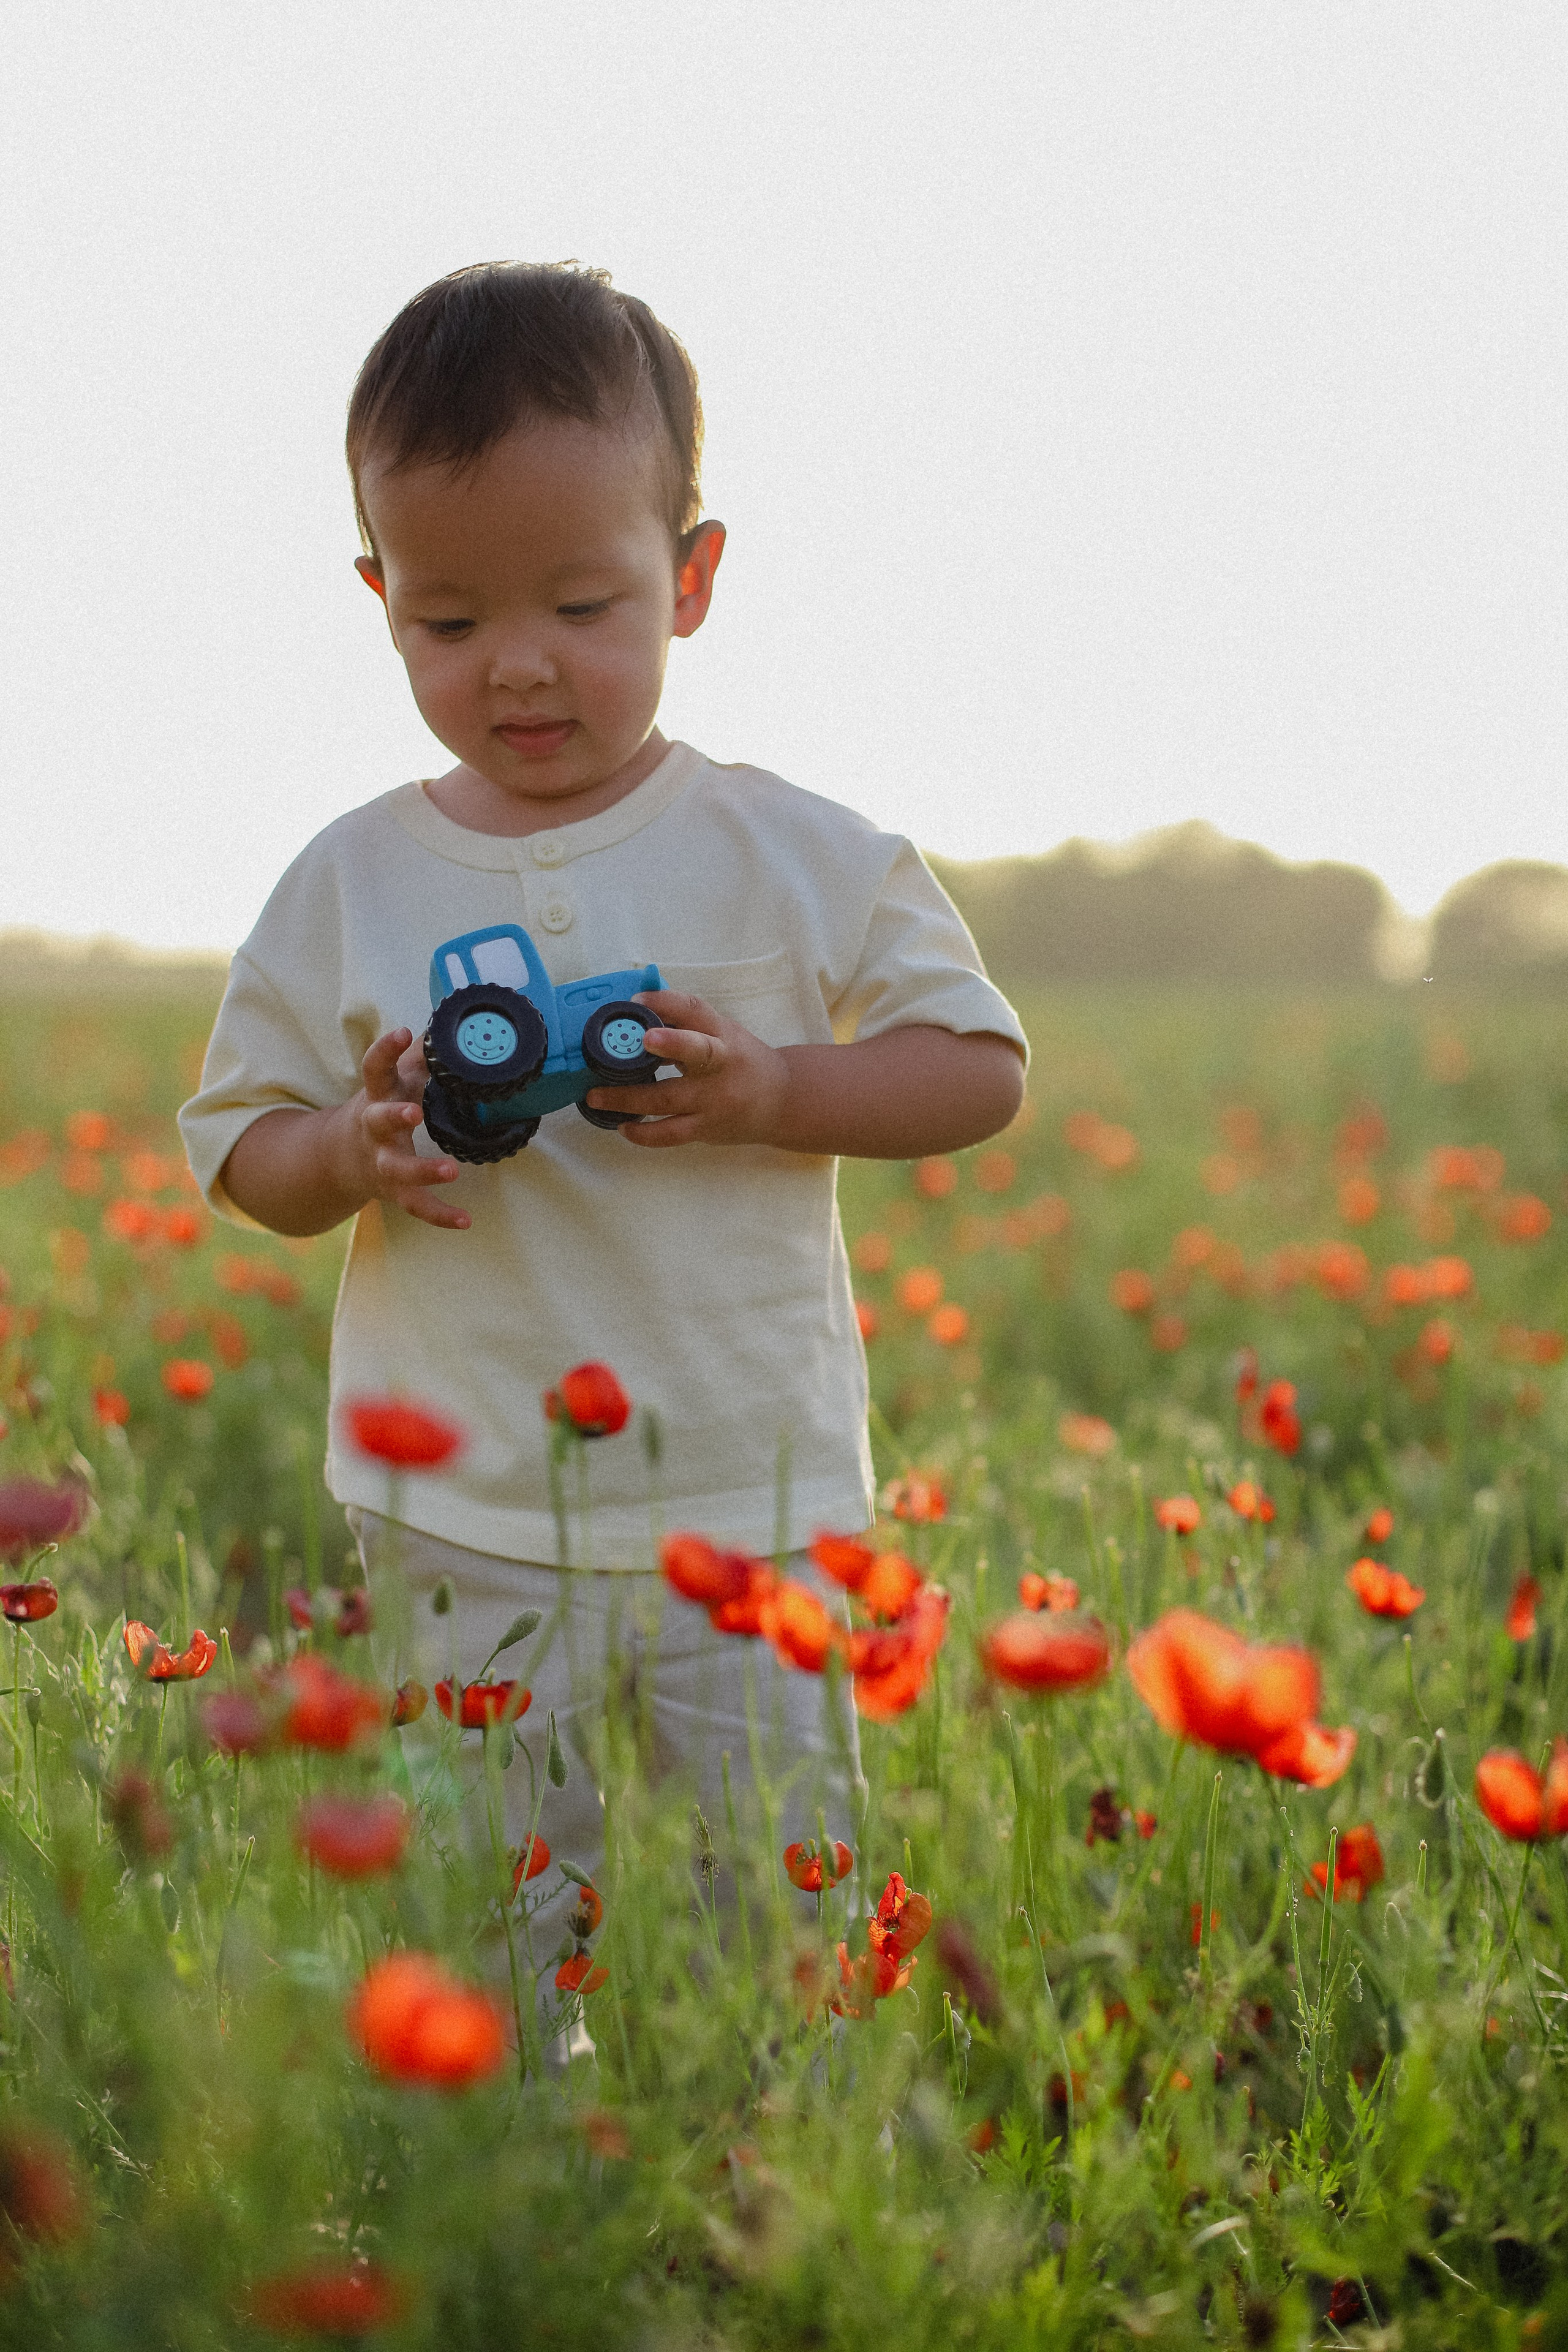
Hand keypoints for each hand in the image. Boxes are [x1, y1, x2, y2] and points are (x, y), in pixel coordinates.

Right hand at [347, 1027, 470, 1228]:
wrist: (339, 1158)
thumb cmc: (380, 1109)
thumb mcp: (394, 1081)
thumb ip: (420, 1054)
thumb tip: (449, 1020)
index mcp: (377, 1096)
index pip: (374, 1068)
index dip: (385, 1050)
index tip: (402, 1032)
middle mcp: (374, 1130)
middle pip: (378, 1121)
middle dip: (394, 1116)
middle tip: (413, 1112)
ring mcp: (382, 1163)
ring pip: (397, 1169)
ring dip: (422, 1171)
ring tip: (451, 1171)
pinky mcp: (395, 1191)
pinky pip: (417, 1206)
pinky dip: (440, 1215)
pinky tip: (466, 1221)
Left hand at [584, 991, 788, 1148]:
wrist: (782, 1100)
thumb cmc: (742, 1060)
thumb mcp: (723, 1033)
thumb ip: (687, 1025)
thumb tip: (636, 1012)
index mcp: (722, 1034)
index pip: (696, 1010)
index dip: (667, 1003)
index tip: (637, 1000)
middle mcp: (721, 1064)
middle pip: (698, 1051)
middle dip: (672, 1044)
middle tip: (643, 1039)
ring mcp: (714, 1099)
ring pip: (669, 1099)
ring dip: (628, 1098)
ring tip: (595, 1096)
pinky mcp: (707, 1127)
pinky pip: (671, 1134)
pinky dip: (644, 1133)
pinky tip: (623, 1127)